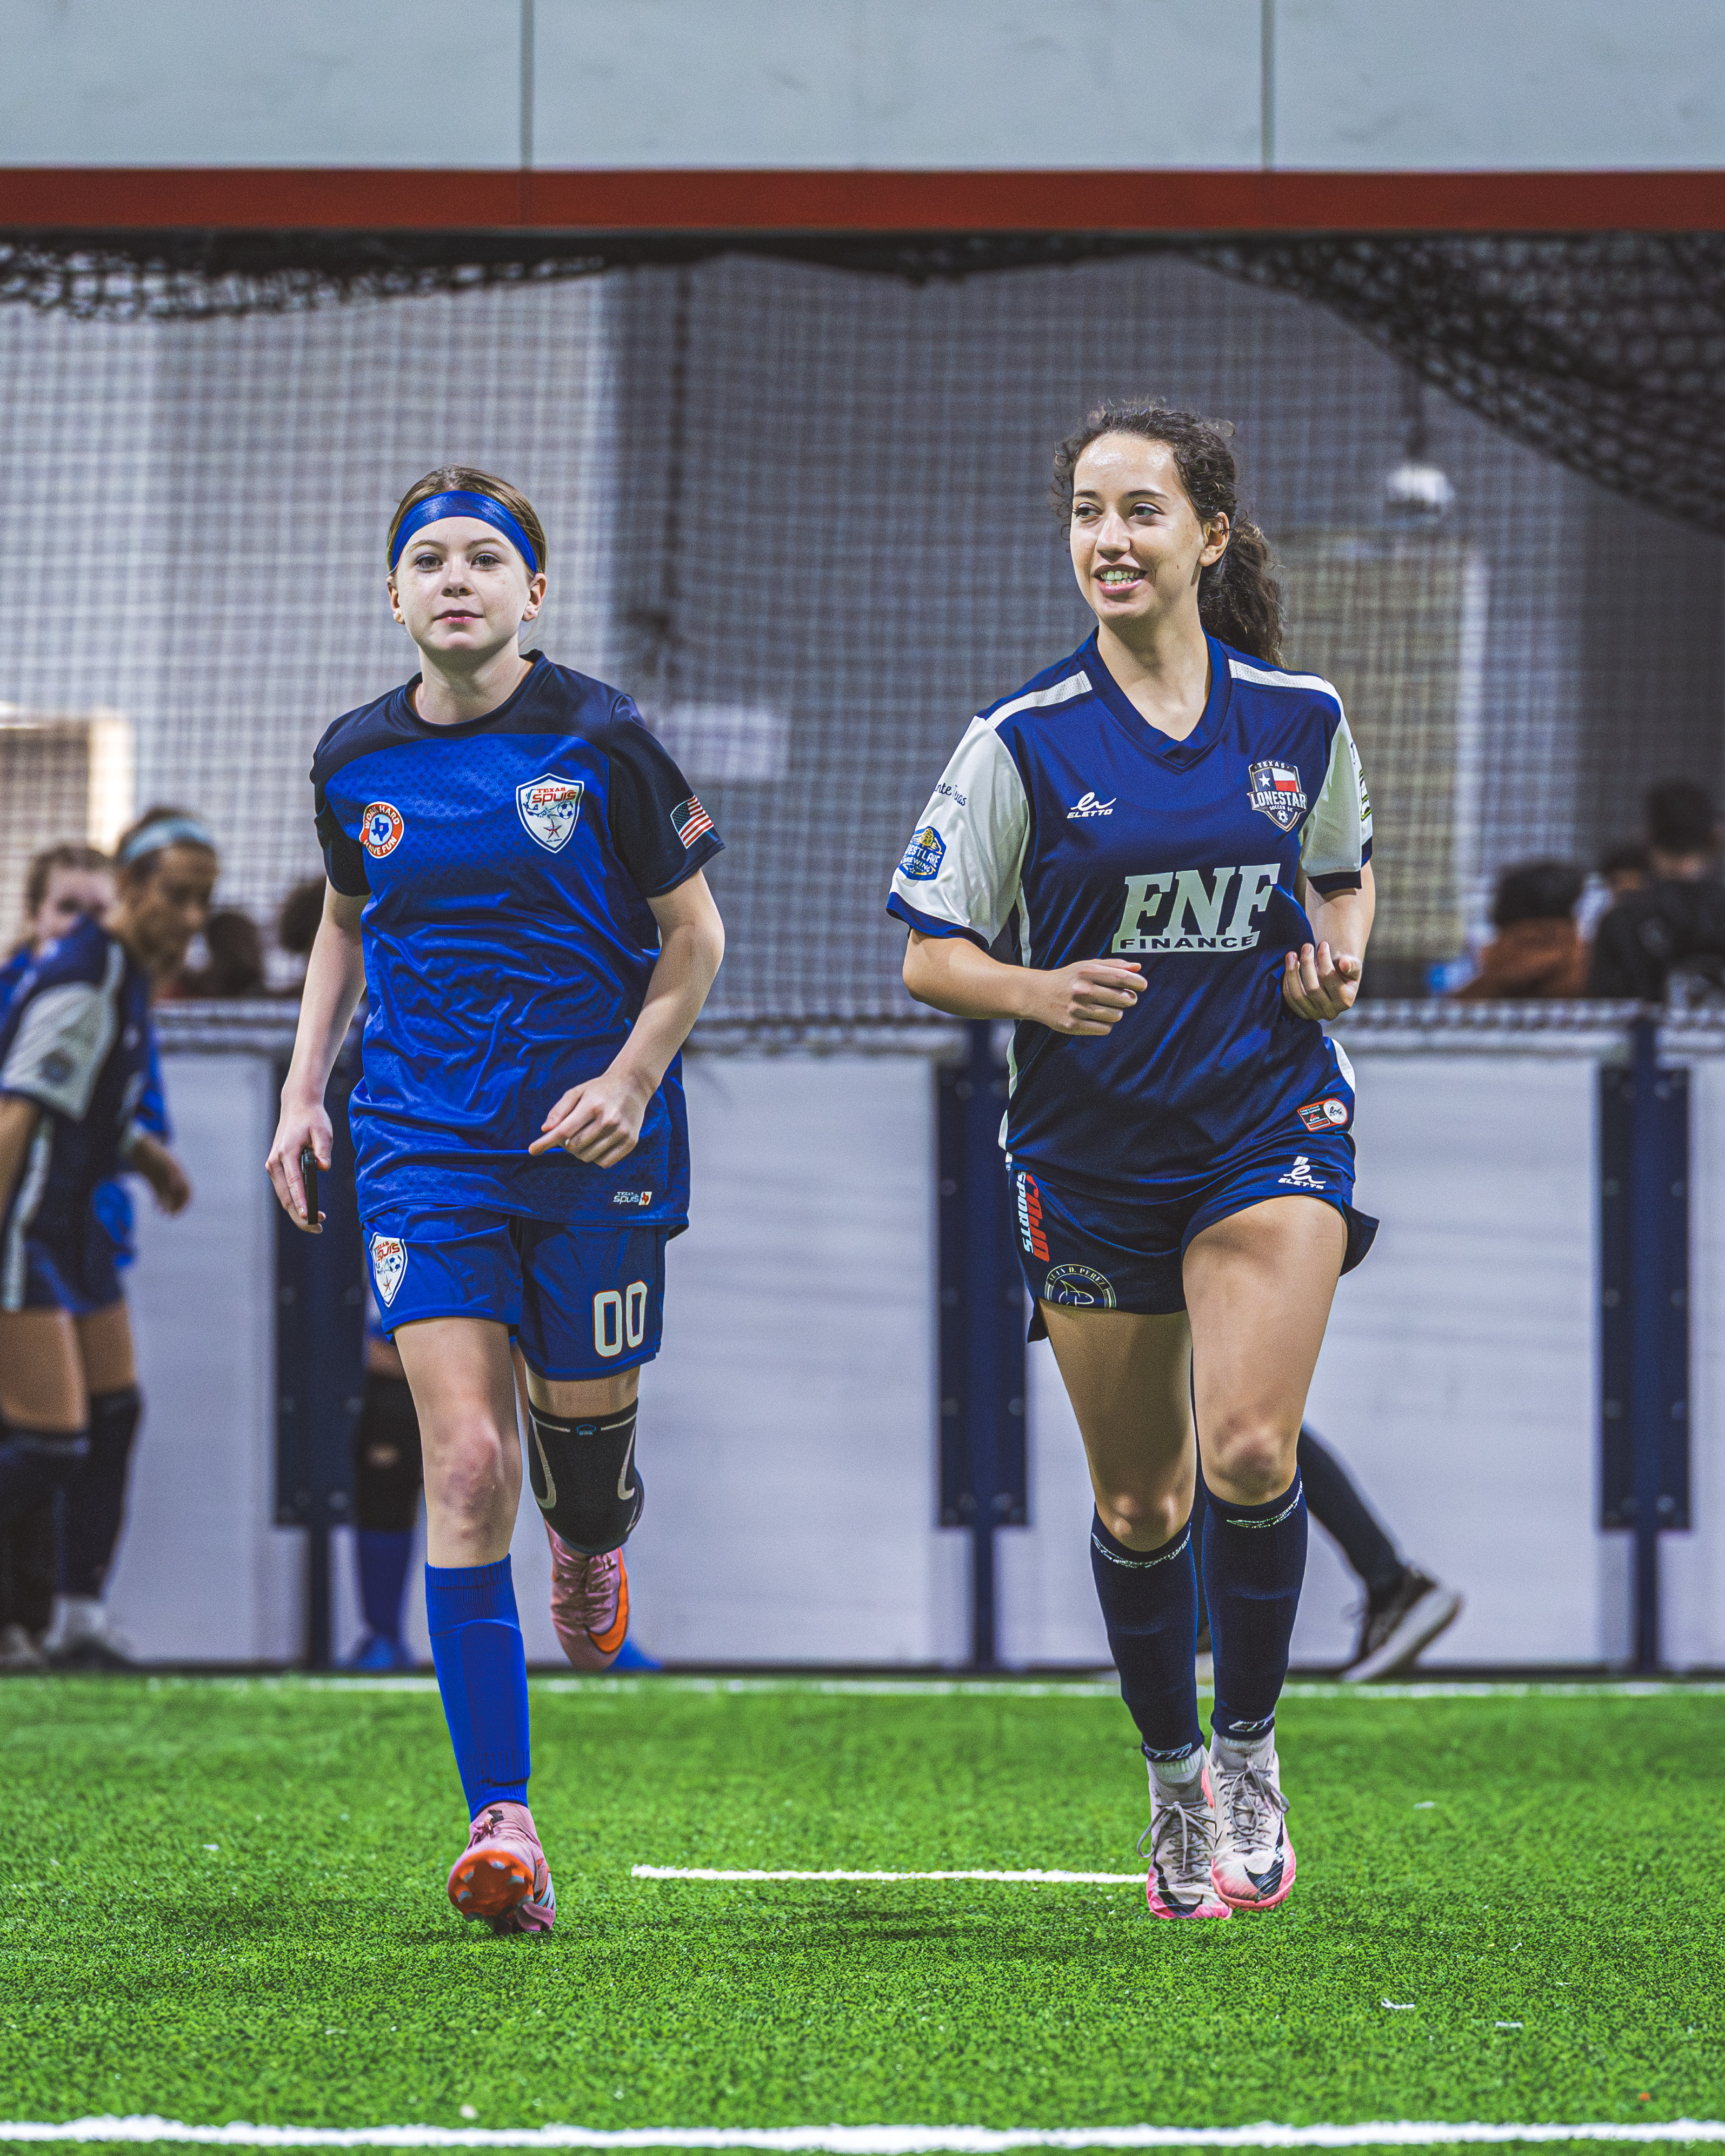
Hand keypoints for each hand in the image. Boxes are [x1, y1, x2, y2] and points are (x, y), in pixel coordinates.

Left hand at [134, 1137, 191, 1215]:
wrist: (138, 1147)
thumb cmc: (152, 1152)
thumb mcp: (164, 1160)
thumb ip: (172, 1171)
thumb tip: (178, 1185)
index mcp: (179, 1172)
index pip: (187, 1191)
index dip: (185, 1202)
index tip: (179, 1211)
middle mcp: (173, 1177)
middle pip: (179, 1195)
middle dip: (177, 1206)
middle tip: (171, 1216)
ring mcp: (163, 1179)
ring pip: (169, 1196)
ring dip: (167, 1206)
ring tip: (162, 1214)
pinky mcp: (154, 1181)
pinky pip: (159, 1194)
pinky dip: (159, 1202)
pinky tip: (155, 1208)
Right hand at [265, 1097, 332, 1231]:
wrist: (297, 1107)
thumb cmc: (312, 1119)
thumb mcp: (323, 1131)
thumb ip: (323, 1150)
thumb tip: (323, 1168)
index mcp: (286, 1153)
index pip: (294, 1184)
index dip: (302, 1203)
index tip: (309, 1217)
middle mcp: (275, 1162)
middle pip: (286, 1197)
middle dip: (301, 1215)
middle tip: (319, 1227)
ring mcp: (273, 1166)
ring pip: (284, 1197)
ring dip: (298, 1211)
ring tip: (317, 1222)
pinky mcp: (276, 1167)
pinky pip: (284, 1190)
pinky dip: (295, 1202)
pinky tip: (308, 1210)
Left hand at [529, 1066, 650, 1167]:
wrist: (633, 1085)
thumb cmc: (599, 1090)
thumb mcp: (577, 1092)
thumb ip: (559, 1110)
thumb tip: (545, 1130)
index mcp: (592, 1105)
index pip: (564, 1130)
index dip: (546, 1142)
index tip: (532, 1150)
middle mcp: (608, 1119)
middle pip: (574, 1147)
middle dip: (566, 1144)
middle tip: (571, 1134)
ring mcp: (621, 1132)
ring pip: (588, 1157)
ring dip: (580, 1152)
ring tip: (586, 1136)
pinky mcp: (630, 1142)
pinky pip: (604, 1163)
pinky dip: (596, 1158)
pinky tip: (598, 1144)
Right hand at [1023, 959, 1143, 1036]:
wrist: (1037, 994)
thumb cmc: (1068, 979)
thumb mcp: (1087, 966)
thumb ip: (1113, 965)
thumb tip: (1138, 967)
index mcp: (1087, 972)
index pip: (1121, 978)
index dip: (1137, 982)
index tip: (1142, 985)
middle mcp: (1082, 990)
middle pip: (1124, 999)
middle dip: (1129, 998)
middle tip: (1124, 997)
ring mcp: (1077, 1009)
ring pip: (1117, 1016)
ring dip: (1117, 1012)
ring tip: (1106, 1007)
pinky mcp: (1073, 1026)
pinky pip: (1105, 1028)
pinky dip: (1106, 1024)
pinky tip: (1097, 1017)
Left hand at [1282, 941, 1361, 1019]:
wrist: (1335, 981)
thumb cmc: (1344, 971)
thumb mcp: (1352, 966)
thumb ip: (1351, 965)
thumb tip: (1344, 963)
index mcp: (1345, 1001)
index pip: (1329, 979)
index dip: (1324, 959)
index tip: (1322, 943)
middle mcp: (1330, 1012)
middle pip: (1312, 988)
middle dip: (1307, 964)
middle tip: (1306, 946)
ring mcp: (1315, 1015)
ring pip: (1297, 995)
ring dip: (1292, 972)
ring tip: (1291, 954)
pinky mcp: (1302, 1013)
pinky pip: (1289, 999)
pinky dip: (1287, 982)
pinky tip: (1290, 966)